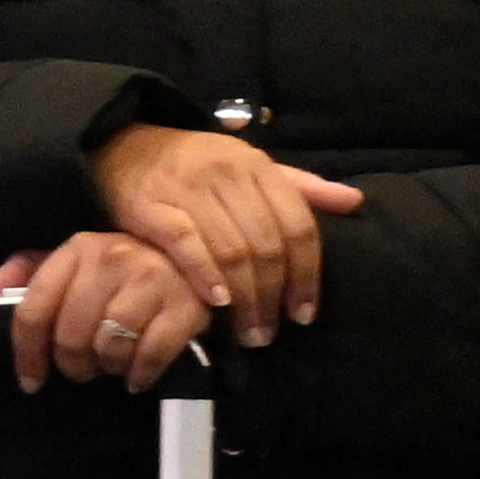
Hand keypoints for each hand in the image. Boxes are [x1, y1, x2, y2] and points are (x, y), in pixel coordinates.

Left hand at [6, 228, 221, 392]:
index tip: (31, 382)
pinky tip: (137, 375)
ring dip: (107, 367)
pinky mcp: (185, 307)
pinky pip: (149, 356)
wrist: (197, 259)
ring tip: (114, 361)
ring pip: (108, 348)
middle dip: (72, 365)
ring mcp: (151, 281)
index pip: (34, 309)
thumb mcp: (74, 260)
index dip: (26, 353)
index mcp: (78, 249)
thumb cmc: (124, 268)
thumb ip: (28, 272)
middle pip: (70, 336)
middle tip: (83, 368)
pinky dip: (139, 374)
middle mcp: (112, 259)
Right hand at [79, 121, 364, 346]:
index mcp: (258, 166)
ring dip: (245, 299)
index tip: (304, 313)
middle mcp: (227, 174)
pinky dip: (205, 275)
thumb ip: (301, 187)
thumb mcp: (251, 167)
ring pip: (231, 250)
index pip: (297, 225)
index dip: (307, 274)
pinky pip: (185, 243)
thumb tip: (355, 202)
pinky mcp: (151, 205)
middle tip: (269, 333)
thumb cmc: (198, 164)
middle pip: (266, 245)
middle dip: (273, 296)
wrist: (125, 145)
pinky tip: (217, 302)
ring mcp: (188, 188)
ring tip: (246, 332)